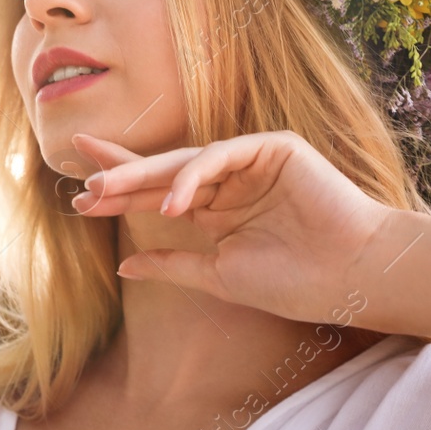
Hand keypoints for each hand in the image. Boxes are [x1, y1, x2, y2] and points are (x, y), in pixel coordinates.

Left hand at [69, 130, 394, 323]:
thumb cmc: (294, 282)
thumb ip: (173, 265)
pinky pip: (220, 156)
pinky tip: (172, 203)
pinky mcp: (273, 147)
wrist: (352, 278)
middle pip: (162, 173)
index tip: (78, 192)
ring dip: (143, 177)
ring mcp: (251, 161)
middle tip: (80, 189)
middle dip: (120, 180)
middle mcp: (228, 181)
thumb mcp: (217, 276)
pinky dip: (193, 177)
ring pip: (184, 162)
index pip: (157, 191)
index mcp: (215, 210)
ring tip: (105, 195)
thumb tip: (123, 266)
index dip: (119, 188)